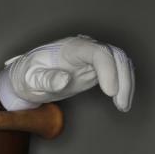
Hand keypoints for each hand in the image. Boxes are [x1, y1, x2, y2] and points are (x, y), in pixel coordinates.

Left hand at [0, 35, 133, 111]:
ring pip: (120, 62)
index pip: (97, 52)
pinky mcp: (96, 67)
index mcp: (70, 48)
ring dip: (126, 83)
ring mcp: (92, 56)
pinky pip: (117, 71)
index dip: (108, 70)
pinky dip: (123, 85)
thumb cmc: (28, 76)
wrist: (28, 76)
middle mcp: (85, 48)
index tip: (110, 92)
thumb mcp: (30, 80)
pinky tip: (120, 101)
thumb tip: (64, 79)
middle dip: (123, 78)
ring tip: (122, 105)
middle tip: (120, 103)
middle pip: (115, 55)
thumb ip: (46, 79)